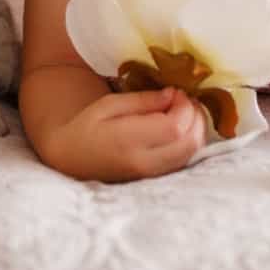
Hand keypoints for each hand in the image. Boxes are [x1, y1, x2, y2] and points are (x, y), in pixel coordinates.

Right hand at [49, 87, 207, 182]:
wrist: (72, 160)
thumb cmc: (87, 127)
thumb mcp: (108, 105)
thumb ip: (142, 101)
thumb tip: (173, 94)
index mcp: (128, 141)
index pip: (175, 127)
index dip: (184, 106)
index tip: (177, 91)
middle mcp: (144, 162)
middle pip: (190, 142)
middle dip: (195, 116)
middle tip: (184, 99)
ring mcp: (152, 174)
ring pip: (192, 153)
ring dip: (197, 129)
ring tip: (183, 111)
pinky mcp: (156, 179)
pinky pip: (185, 160)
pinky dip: (190, 141)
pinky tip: (181, 127)